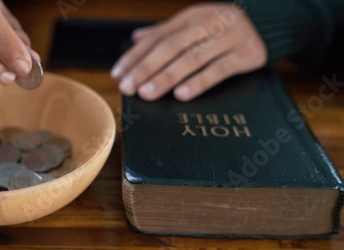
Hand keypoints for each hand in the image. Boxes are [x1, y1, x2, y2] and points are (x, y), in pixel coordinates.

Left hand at [111, 3, 266, 101]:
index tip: (118, 74)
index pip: (156, 38)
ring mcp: (228, 38)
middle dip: (145, 68)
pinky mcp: (245, 54)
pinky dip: (199, 82)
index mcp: (190, 16)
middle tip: (128, 87)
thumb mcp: (194, 23)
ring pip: (192, 58)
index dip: (135, 56)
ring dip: (167, 77)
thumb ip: (165, 31)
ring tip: (148, 93)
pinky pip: (219, 69)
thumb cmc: (222, 28)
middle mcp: (207, 24)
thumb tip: (135, 38)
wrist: (268, 24)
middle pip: (170, 47)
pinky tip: (181, 95)